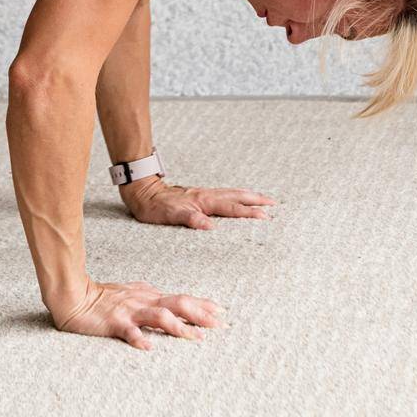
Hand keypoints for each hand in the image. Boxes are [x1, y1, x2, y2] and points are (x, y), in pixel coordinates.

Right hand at [51, 277, 225, 349]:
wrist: (75, 295)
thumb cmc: (103, 297)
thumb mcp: (132, 293)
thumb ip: (151, 297)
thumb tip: (170, 300)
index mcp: (149, 295)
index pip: (181, 298)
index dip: (203, 305)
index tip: (222, 312)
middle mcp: (144, 301)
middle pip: (178, 303)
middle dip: (200, 314)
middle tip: (220, 324)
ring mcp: (130, 311)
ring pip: (159, 316)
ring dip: (179, 326)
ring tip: (195, 337)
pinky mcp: (114, 322)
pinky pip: (128, 331)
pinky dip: (139, 338)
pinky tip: (148, 347)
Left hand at [121, 175, 275, 229]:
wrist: (143, 190)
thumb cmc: (155, 206)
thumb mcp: (170, 215)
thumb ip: (190, 219)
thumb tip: (209, 226)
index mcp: (203, 202)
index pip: (231, 207)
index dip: (248, 212)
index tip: (266, 216)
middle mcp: (206, 196)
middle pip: (236, 196)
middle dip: (256, 200)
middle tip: (274, 204)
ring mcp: (203, 194)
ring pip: (231, 193)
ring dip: (248, 196)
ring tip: (262, 199)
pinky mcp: (198, 196)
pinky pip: (223, 196)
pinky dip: (235, 197)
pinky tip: (237, 200)